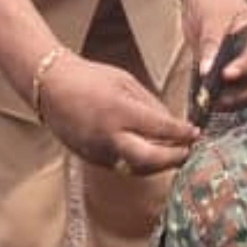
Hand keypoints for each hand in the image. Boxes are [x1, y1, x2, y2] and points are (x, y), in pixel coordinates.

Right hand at [36, 55, 196, 175]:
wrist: (50, 87)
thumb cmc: (89, 79)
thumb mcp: (125, 82)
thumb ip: (150, 104)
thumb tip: (173, 124)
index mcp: (119, 111)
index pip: (160, 129)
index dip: (182, 134)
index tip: (195, 133)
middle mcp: (109, 136)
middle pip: (150, 160)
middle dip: (174, 158)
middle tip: (189, 153)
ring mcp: (99, 151)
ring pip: (137, 168)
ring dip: (159, 164)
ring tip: (174, 155)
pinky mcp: (91, 158)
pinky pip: (122, 165)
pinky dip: (140, 162)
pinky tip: (151, 155)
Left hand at [181, 0, 246, 112]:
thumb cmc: (211, 0)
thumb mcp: (211, 17)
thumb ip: (211, 43)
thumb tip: (208, 71)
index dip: (244, 68)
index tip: (225, 76)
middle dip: (242, 95)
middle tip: (217, 99)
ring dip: (232, 101)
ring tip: (209, 102)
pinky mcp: (235, 74)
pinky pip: (235, 92)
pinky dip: (223, 99)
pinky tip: (207, 100)